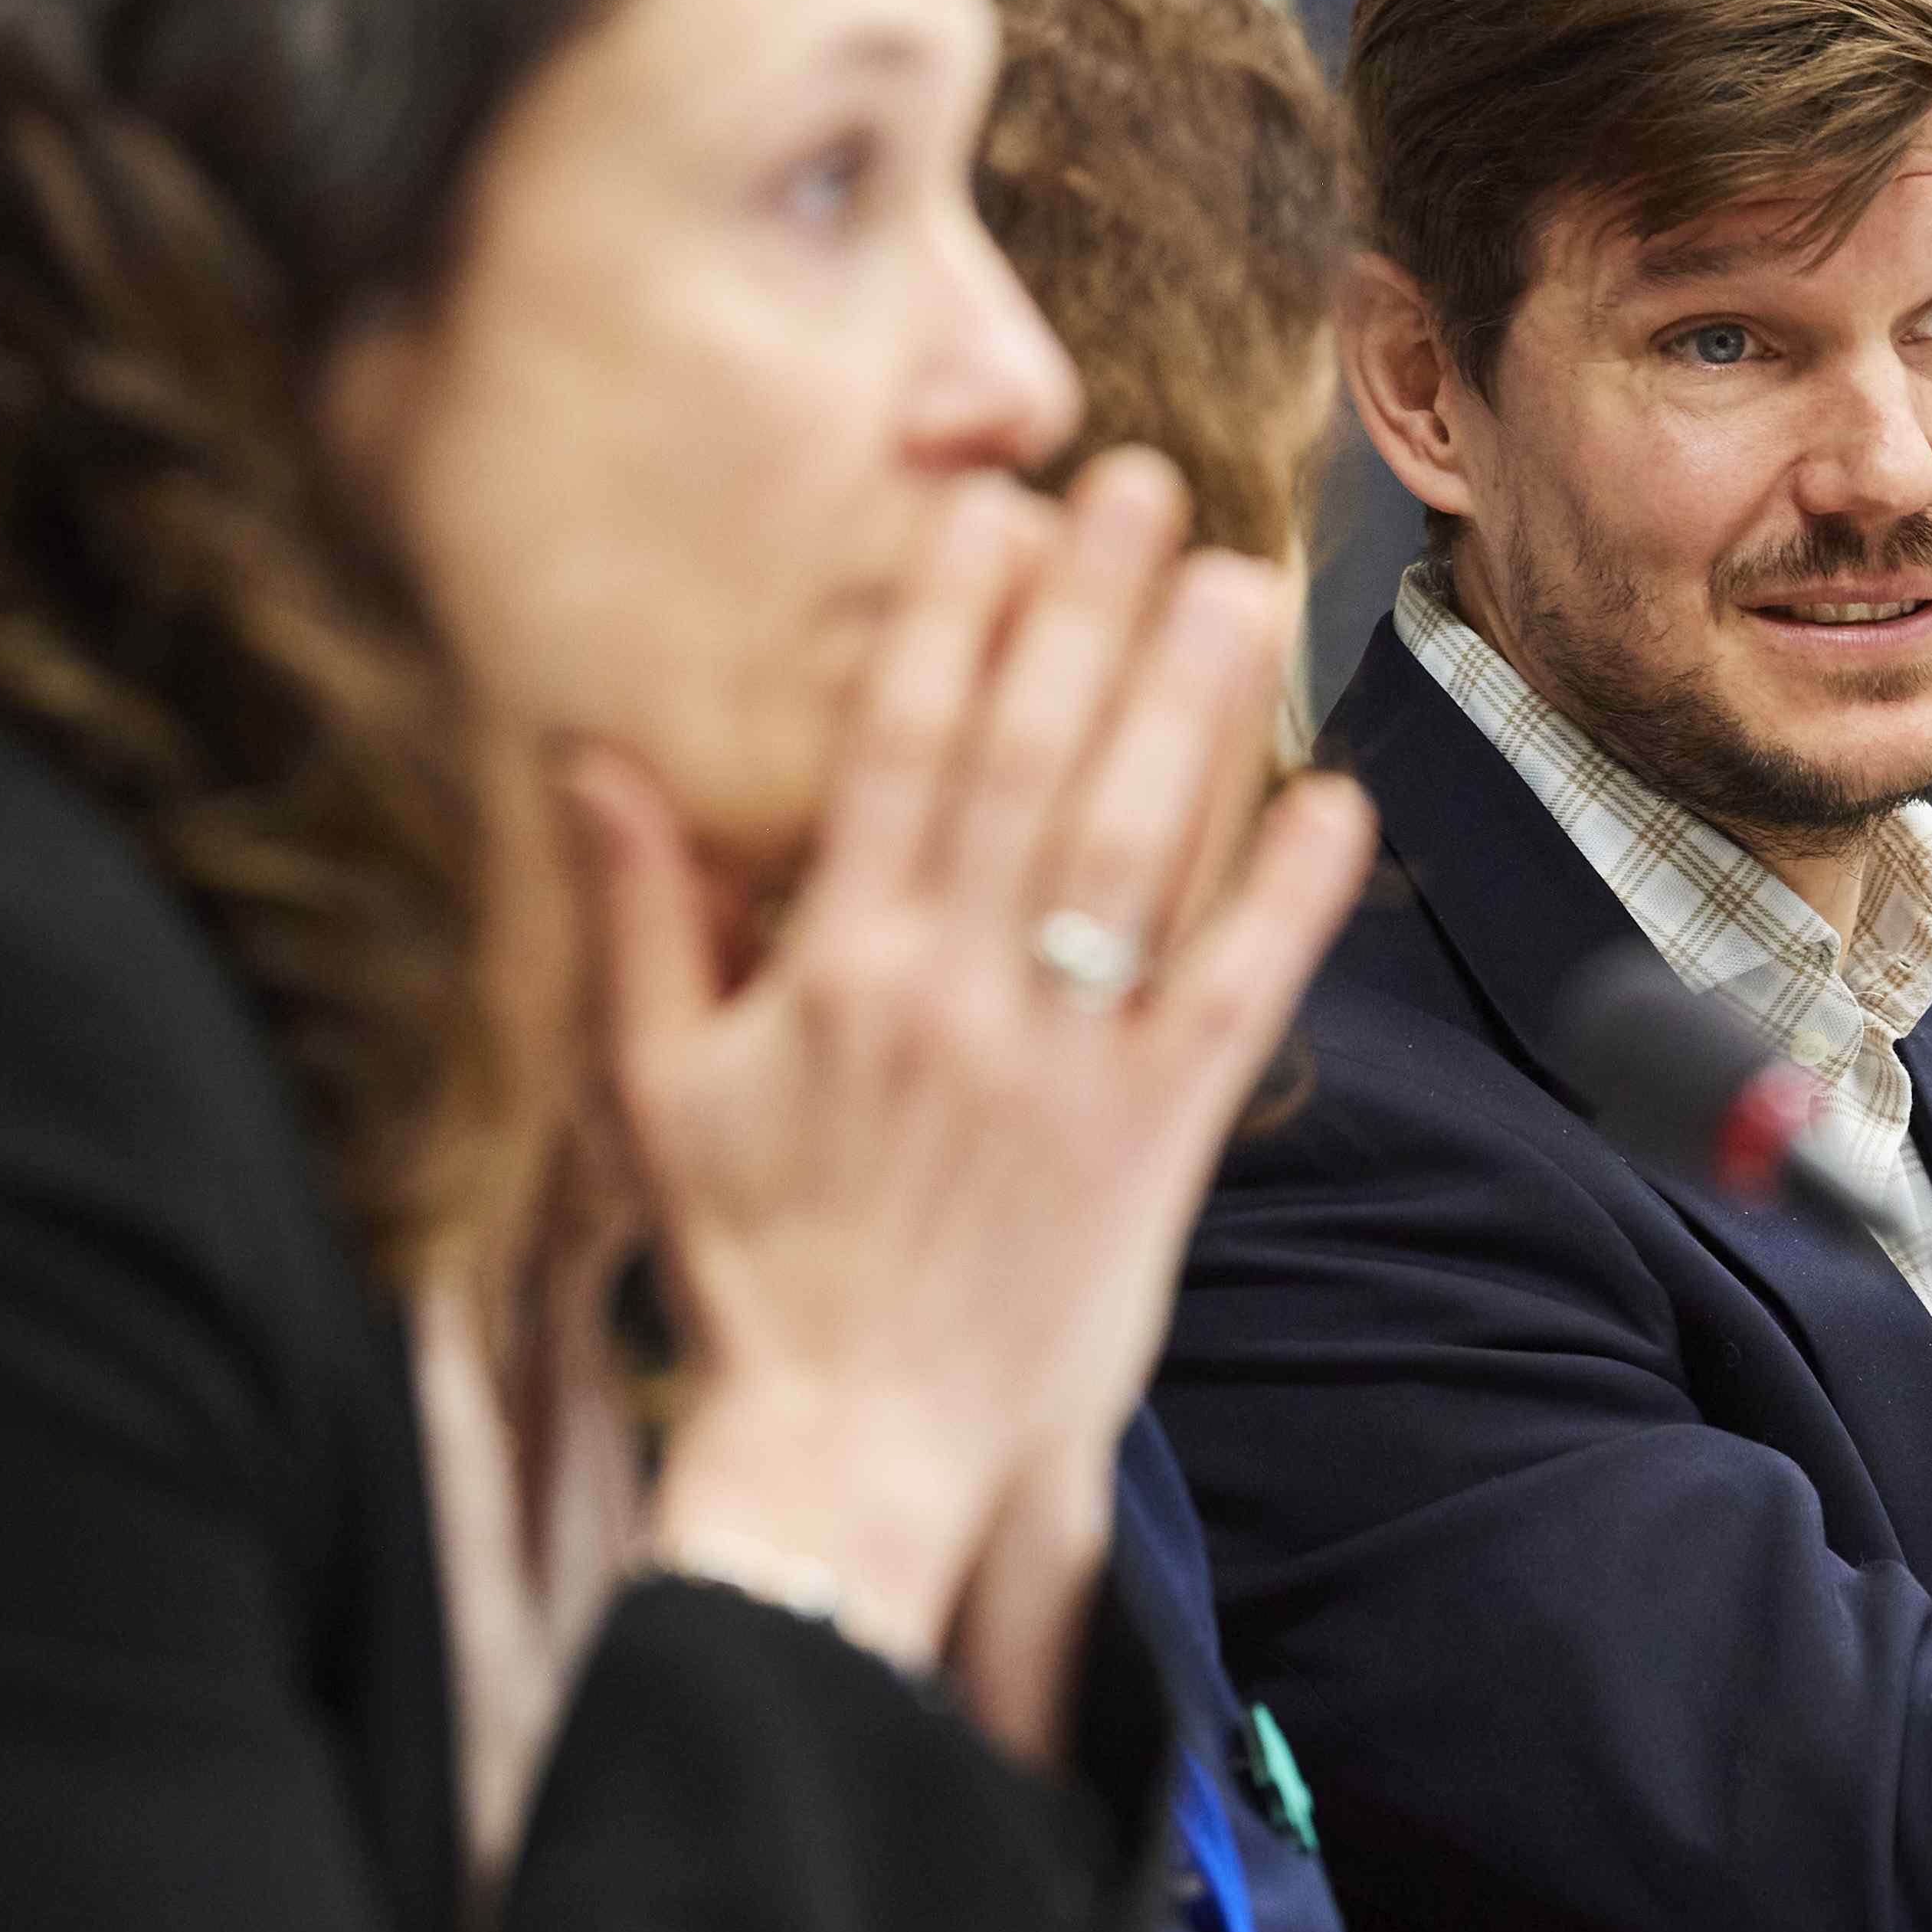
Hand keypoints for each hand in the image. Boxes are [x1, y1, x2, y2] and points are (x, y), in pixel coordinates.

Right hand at [568, 451, 1375, 1756]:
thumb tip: (594, 759)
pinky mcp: (1156, 1138)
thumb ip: (641, 918)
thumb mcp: (657, 1089)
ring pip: (1141, 849)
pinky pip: (1236, 994)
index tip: (992, 507)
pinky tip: (1337, 797)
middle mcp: (958, 993)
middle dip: (1087, 610)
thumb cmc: (750, 1266)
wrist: (849, 1449)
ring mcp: (1067, 1063)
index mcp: (839, 967)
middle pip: (1034, 762)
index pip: (902, 750)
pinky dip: (1291, 897)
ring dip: (1195, 706)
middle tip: (1140, 483)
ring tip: (1241, 583)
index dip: (952, 617)